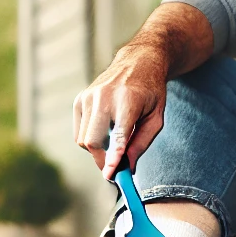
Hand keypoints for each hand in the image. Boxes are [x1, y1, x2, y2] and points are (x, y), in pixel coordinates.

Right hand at [73, 43, 169, 177]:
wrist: (138, 61)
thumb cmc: (151, 91)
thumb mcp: (156, 117)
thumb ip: (142, 143)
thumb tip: (127, 167)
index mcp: (128, 100)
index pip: (118, 134)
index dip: (113, 157)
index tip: (110, 175)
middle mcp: (104, 97)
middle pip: (92, 141)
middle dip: (102, 161)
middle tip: (115, 169)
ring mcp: (88, 97)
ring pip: (83, 140)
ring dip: (97, 150)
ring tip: (114, 142)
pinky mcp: (80, 100)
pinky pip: (79, 132)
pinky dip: (90, 139)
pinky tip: (104, 130)